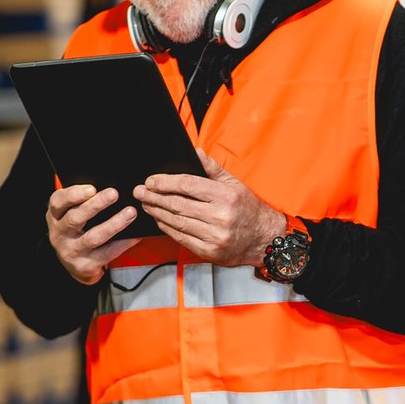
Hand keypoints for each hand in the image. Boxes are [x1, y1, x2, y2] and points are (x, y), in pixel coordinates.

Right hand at [47, 185, 142, 284]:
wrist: (77, 264)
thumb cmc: (78, 231)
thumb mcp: (73, 215)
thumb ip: (84, 202)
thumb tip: (110, 189)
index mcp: (55, 217)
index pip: (58, 202)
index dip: (73, 195)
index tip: (92, 188)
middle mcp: (59, 234)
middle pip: (75, 218)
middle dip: (96, 205)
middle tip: (114, 193)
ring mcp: (71, 251)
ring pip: (93, 237)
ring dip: (114, 223)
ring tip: (130, 212)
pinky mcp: (85, 266)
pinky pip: (107, 253)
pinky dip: (124, 242)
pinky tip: (136, 234)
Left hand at [135, 148, 285, 266]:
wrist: (264, 239)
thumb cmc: (249, 210)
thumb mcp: (235, 184)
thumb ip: (212, 168)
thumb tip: (195, 152)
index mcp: (226, 196)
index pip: (187, 185)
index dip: (165, 182)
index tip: (151, 181)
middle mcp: (220, 216)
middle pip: (177, 204)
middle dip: (154, 197)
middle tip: (140, 192)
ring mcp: (214, 236)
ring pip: (176, 222)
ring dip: (157, 212)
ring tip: (146, 204)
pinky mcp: (209, 251)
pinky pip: (181, 238)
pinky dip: (167, 228)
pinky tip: (160, 220)